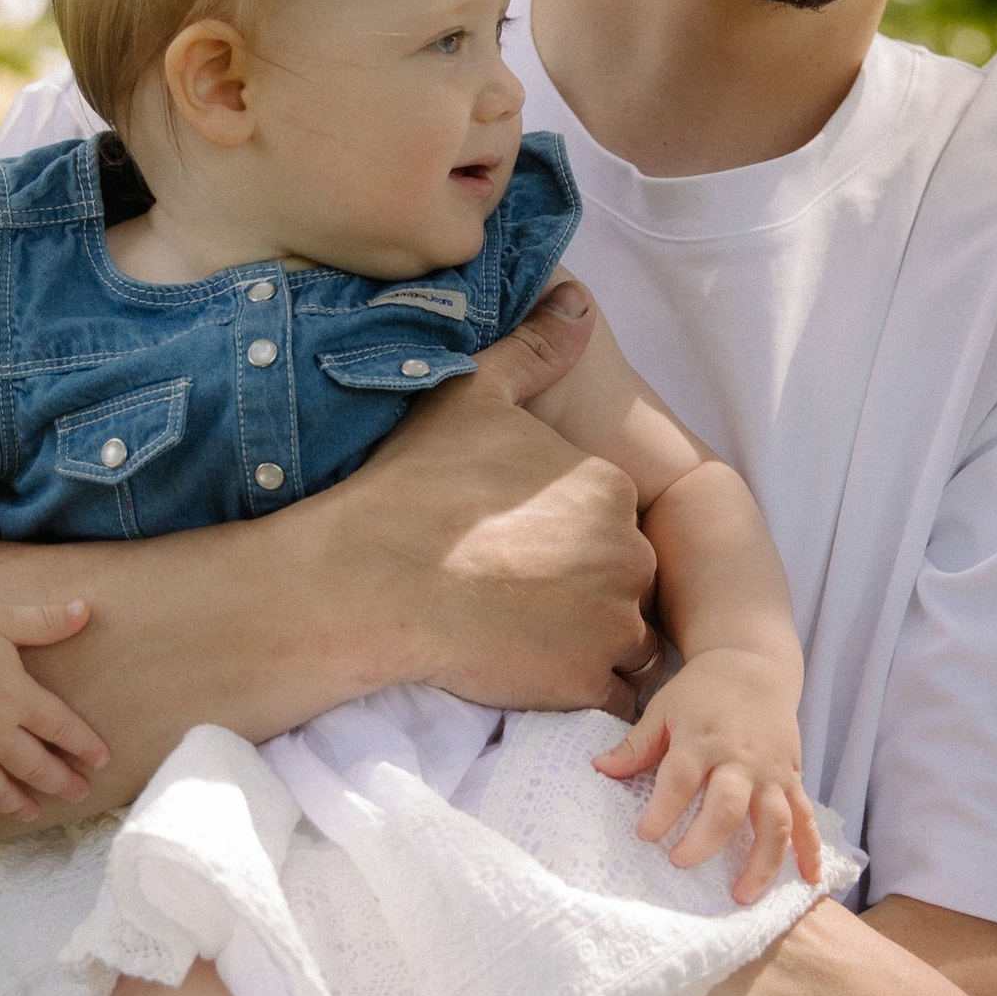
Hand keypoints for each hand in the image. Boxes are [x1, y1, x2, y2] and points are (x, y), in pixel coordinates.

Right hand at [0, 598, 108, 818]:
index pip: (61, 728)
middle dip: (61, 781)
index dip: (85, 745)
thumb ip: (44, 621)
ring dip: (17, 803)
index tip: (103, 760)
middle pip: (34, 765)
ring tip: (33, 813)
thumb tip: (86, 609)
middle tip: (81, 793)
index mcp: (13, 696)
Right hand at [347, 285, 661, 715]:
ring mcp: (612, 623)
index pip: (616, 520)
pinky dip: (582, 688)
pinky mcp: (585, 682)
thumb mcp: (473, 397)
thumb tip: (578, 301)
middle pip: (628, 578)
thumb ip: (537, 349)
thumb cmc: (414, 487)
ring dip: (592, 640)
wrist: (368, 581)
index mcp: (609, 486)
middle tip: (518, 594)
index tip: (521, 547)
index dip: (572, 536)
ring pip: (627, 638)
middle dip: (589, 589)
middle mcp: (628, 552)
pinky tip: (530, 670)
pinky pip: (609, 693)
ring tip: (524, 633)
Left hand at [592, 646, 822, 902]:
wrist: (755, 668)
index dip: (662, 811)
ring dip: (761, 861)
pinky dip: (810, 850)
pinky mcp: (792, 779)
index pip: (680, 779)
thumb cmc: (703, 692)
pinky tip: (808, 881)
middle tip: (679, 863)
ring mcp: (771, 772)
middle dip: (704, 840)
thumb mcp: (664, 708)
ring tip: (741, 895)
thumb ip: (636, 745)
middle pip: (728, 805)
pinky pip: (806, 818)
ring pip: (774, 821)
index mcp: (702, 739)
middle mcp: (740, 758)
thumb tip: (598, 768)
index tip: (645, 835)